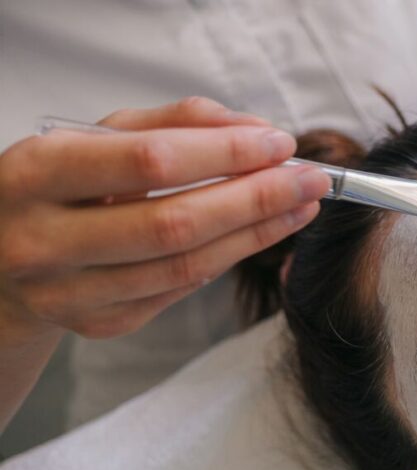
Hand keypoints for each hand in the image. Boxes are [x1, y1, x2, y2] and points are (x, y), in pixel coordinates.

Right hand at [0, 97, 329, 342]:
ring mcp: (70, 292)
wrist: (1, 254)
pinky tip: (258, 235)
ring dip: (256, 235)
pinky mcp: (99, 323)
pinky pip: (180, 290)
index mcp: (37, 174)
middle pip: (176, 224)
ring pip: (186, 267)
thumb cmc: (62, 184)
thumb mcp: (98, 137)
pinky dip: (227, 259)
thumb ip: (174, 124)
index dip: (226, 154)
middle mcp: (45, 240)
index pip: (151, 163)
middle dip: (257, 199)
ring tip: (300, 207)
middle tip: (310, 180)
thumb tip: (254, 129)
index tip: (279, 143)